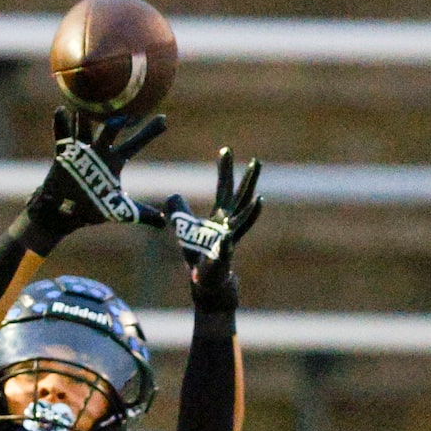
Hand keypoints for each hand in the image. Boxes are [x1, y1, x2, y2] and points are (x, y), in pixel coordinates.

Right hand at [22, 107, 167, 247]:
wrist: (65, 213)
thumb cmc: (93, 209)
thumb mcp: (120, 211)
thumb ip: (142, 214)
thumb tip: (164, 222)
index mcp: (114, 162)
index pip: (135, 144)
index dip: (149, 132)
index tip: (164, 119)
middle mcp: (99, 152)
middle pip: (110, 133)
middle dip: (116, 123)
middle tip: (125, 113)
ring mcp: (81, 151)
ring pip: (85, 131)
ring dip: (85, 120)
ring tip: (86, 106)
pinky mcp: (65, 156)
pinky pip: (62, 138)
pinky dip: (61, 126)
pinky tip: (61, 111)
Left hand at [164, 147, 262, 313]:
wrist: (206, 283)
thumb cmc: (199, 256)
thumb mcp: (185, 229)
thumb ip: (179, 211)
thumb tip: (170, 196)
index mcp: (221, 216)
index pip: (224, 188)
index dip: (225, 169)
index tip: (226, 148)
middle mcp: (229, 225)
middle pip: (241, 199)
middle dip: (249, 181)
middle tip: (257, 161)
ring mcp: (228, 242)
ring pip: (242, 225)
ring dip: (250, 213)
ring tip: (259, 199)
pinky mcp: (221, 259)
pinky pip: (224, 250)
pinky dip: (225, 244)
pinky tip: (226, 237)